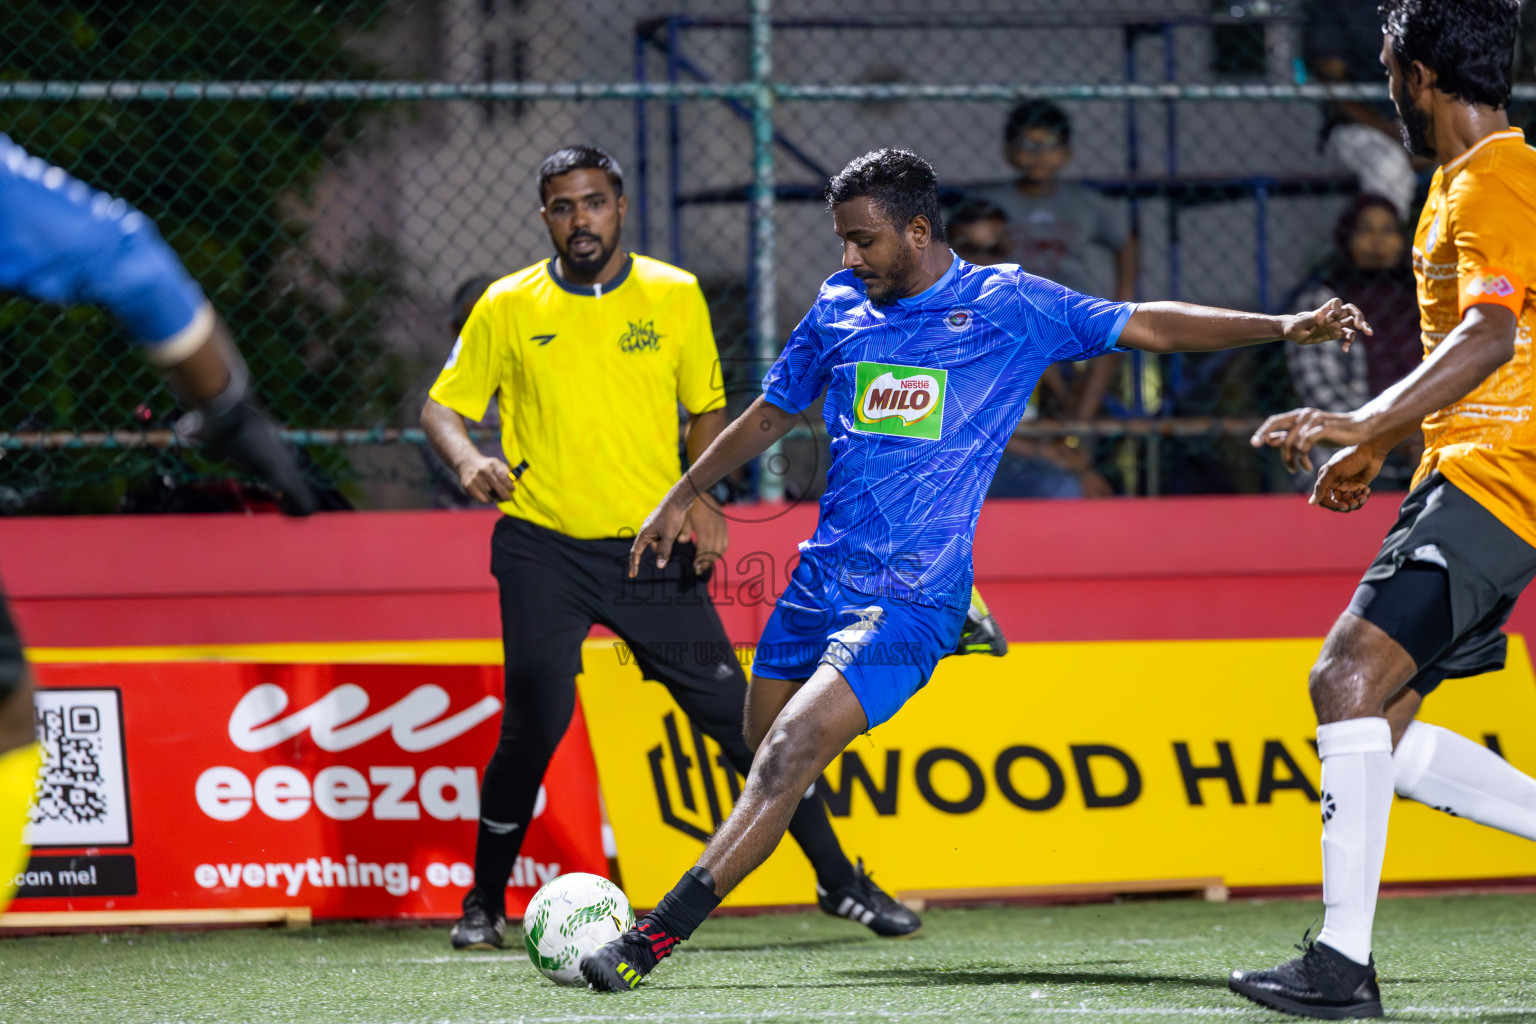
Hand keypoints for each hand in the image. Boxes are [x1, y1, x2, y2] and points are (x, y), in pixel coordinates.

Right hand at [456, 454, 515, 501]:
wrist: (468, 462)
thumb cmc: (487, 466)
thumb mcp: (497, 464)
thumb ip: (507, 472)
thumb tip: (517, 479)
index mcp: (493, 464)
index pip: (505, 478)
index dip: (510, 486)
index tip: (512, 490)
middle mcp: (484, 471)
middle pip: (498, 488)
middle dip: (505, 496)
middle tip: (507, 498)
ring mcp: (475, 479)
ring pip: (491, 496)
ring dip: (495, 497)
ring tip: (495, 494)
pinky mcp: (468, 486)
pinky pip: (483, 499)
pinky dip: (488, 500)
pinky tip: (488, 495)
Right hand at [628, 496, 690, 577]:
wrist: (678, 499)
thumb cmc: (672, 517)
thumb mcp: (669, 536)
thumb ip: (664, 552)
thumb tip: (659, 567)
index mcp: (644, 533)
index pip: (636, 552)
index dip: (634, 564)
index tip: (632, 576)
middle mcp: (646, 529)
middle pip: (652, 547)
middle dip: (661, 549)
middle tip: (671, 538)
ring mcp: (653, 526)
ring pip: (658, 541)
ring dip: (666, 542)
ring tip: (674, 531)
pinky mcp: (660, 523)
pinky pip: (662, 535)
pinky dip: (668, 537)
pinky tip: (674, 530)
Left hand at [684, 492, 729, 574]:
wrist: (704, 493)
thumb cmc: (690, 507)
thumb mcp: (684, 517)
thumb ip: (684, 529)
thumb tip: (683, 541)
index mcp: (705, 526)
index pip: (705, 547)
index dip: (701, 559)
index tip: (695, 568)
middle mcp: (715, 528)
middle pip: (713, 551)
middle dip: (706, 563)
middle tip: (698, 571)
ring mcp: (722, 528)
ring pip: (721, 548)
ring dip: (713, 559)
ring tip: (704, 566)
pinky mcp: (725, 527)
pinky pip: (725, 543)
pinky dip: (720, 552)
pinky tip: (713, 557)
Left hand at [1250, 407, 1375, 472]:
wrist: (1360, 427)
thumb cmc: (1334, 432)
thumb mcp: (1309, 435)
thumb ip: (1290, 436)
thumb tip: (1269, 440)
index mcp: (1299, 415)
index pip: (1274, 421)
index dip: (1262, 431)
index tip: (1254, 444)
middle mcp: (1304, 415)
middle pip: (1281, 434)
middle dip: (1280, 453)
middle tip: (1289, 469)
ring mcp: (1313, 420)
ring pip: (1292, 443)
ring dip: (1295, 460)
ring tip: (1301, 468)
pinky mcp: (1323, 427)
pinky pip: (1304, 445)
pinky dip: (1303, 458)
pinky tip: (1308, 467)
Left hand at [1282, 297, 1372, 350]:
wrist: (1293, 333)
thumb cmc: (1293, 326)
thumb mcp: (1298, 324)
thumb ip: (1308, 319)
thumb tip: (1319, 315)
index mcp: (1324, 310)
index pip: (1337, 302)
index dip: (1337, 309)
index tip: (1329, 320)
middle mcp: (1332, 316)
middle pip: (1351, 311)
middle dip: (1358, 316)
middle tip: (1360, 326)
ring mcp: (1335, 325)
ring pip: (1353, 323)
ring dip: (1363, 326)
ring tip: (1369, 333)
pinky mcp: (1336, 334)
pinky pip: (1347, 336)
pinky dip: (1349, 342)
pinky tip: (1345, 350)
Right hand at [1310, 445, 1384, 511]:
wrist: (1371, 451)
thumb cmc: (1351, 458)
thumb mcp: (1333, 471)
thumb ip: (1321, 486)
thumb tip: (1311, 503)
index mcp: (1326, 480)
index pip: (1323, 499)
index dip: (1332, 505)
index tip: (1343, 506)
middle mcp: (1335, 484)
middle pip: (1336, 503)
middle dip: (1346, 505)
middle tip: (1354, 503)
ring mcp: (1347, 485)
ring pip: (1348, 502)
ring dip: (1356, 503)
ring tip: (1363, 497)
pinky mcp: (1359, 486)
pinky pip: (1358, 498)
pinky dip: (1363, 497)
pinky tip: (1367, 490)